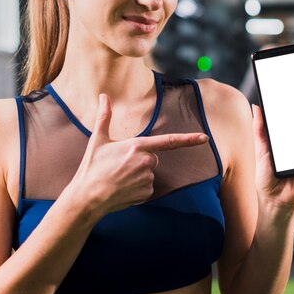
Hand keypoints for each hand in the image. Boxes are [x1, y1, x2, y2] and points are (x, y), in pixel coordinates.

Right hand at [68, 94, 208, 215]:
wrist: (88, 196)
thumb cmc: (91, 167)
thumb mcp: (98, 140)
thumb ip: (104, 116)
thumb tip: (103, 96)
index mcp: (137, 146)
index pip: (169, 141)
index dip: (189, 139)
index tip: (204, 138)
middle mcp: (146, 162)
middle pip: (153, 158)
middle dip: (141, 160)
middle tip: (119, 166)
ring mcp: (147, 179)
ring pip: (149, 173)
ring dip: (138, 175)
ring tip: (118, 178)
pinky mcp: (146, 193)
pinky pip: (147, 188)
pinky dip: (137, 189)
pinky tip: (123, 190)